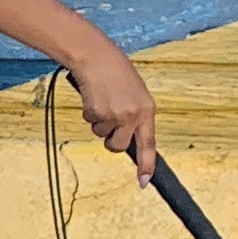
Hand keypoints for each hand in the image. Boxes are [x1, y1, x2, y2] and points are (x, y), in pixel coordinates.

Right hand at [68, 41, 157, 178]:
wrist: (96, 57)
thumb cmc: (115, 71)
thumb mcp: (134, 94)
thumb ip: (135, 115)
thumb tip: (127, 136)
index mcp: (147, 110)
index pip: (149, 144)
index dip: (146, 165)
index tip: (143, 182)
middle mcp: (133, 115)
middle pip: (118, 146)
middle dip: (110, 139)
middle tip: (108, 120)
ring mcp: (115, 115)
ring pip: (101, 133)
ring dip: (98, 120)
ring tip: (102, 98)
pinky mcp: (97, 112)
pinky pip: (90, 121)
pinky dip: (88, 111)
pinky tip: (93, 95)